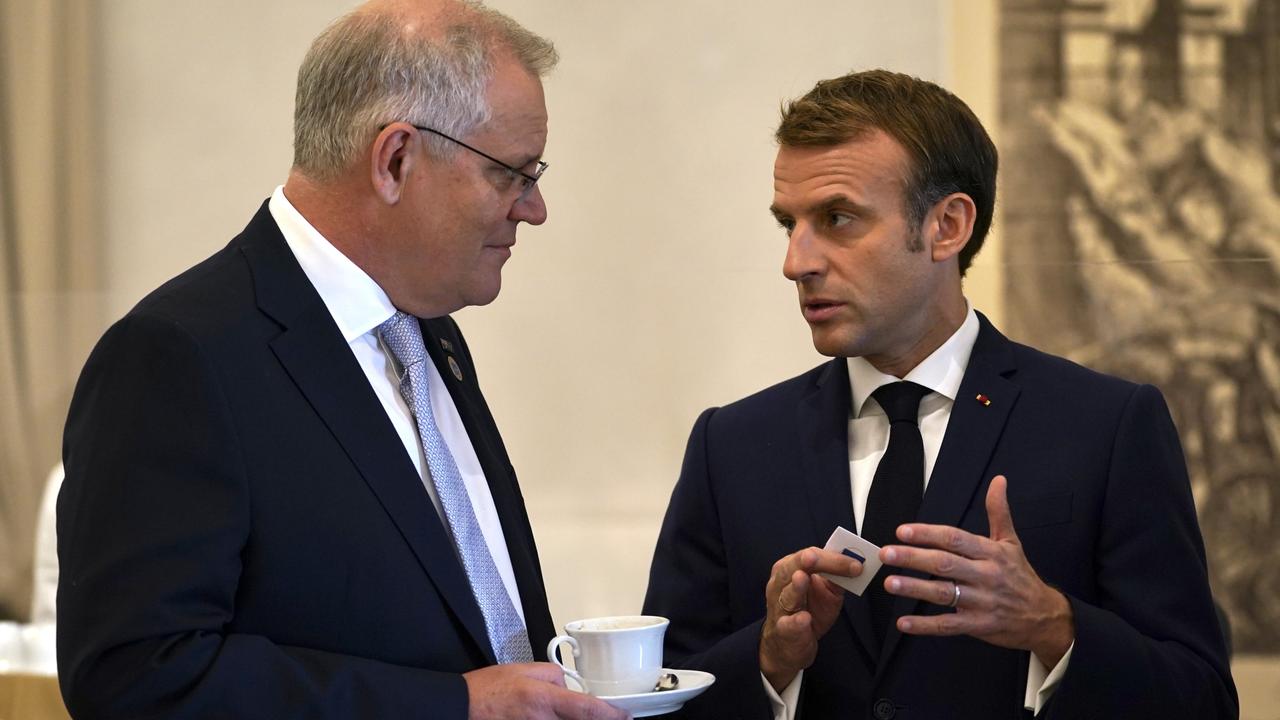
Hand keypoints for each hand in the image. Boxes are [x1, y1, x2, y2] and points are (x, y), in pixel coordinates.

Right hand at [464, 663, 630, 719]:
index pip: (587, 709)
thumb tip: (571, 686)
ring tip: (571, 712)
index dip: (611, 714)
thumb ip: (554, 676)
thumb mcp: (526, 670)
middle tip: (606, 716)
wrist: (463, 706)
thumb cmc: (490, 688)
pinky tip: (558, 716)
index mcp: (544, 699)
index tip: (625, 716)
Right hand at [758, 547, 860, 691]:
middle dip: (803, 562)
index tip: (854, 563)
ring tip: (801, 577)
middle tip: (813, 557)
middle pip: (791, 569)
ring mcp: (780, 608)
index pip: (809, 556)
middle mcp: (780, 585)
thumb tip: (856, 565)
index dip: (830, 558)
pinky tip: (804, 618)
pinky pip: (787, 625)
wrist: (793, 642)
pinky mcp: (785, 631)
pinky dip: (795, 622)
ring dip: (795, 587)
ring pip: (786, 595)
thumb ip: (838, 577)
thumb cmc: (809, 609)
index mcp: (791, 569)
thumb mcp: (827, 590)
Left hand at [879, 475, 1074, 666]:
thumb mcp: (1012, 542)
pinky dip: (925, 626)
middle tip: (886, 553)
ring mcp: (982, 602)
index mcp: (991, 553)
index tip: (903, 531)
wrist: (1046, 618)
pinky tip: (904, 623)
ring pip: (944, 593)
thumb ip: (999, 512)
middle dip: (913, 558)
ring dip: (915, 588)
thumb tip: (998, 480)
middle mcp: (986, 575)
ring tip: (890, 583)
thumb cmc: (1021, 577)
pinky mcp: (979, 626)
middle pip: (945, 564)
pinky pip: (948, 625)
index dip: (928, 534)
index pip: (955, 539)